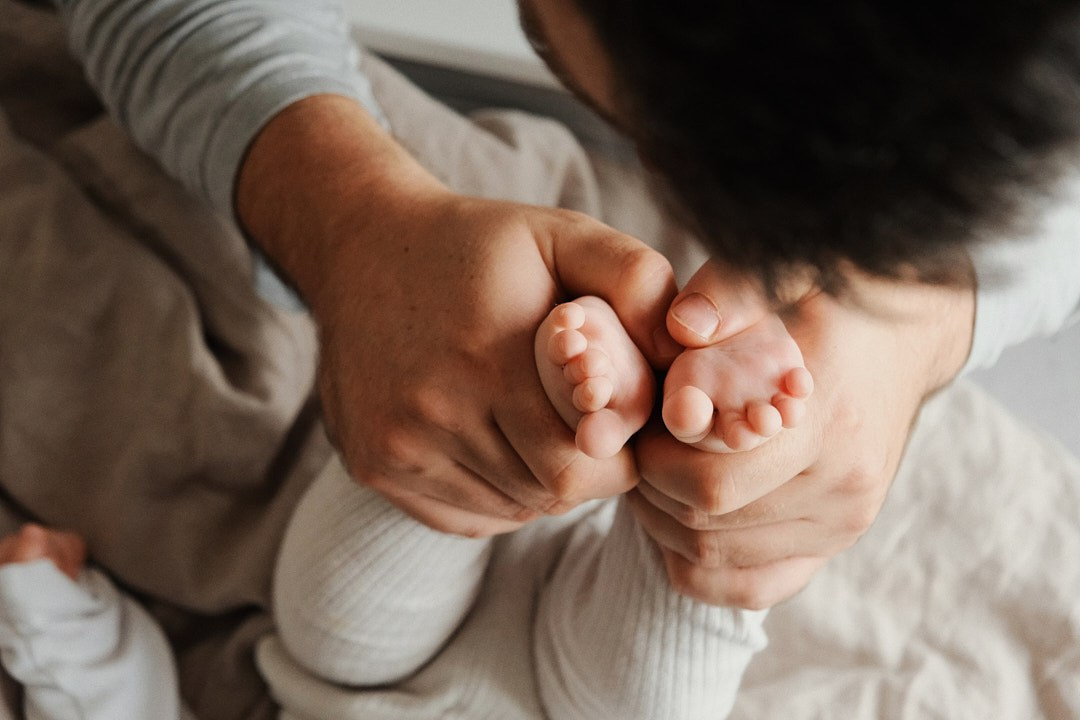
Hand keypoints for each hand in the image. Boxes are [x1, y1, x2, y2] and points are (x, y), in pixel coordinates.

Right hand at [237, 96, 676, 535]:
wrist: (362, 248)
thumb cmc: (476, 246)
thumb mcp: (560, 234)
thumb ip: (633, 278)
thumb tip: (684, 345)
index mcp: (490, 354)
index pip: (588, 459)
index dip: (618, 448)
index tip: (614, 418)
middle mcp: (435, 410)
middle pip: (550, 491)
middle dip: (585, 469)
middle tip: (585, 428)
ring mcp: (398, 445)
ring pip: (511, 508)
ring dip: (539, 483)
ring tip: (537, 428)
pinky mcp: (374, 467)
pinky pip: (466, 515)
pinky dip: (496, 495)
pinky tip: (494, 444)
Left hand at [630, 268, 974, 607]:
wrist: (900, 339)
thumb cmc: (827, 304)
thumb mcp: (783, 275)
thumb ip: (728, 293)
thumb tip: (679, 327)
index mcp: (827, 426)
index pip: (713, 483)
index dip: (655, 459)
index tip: (642, 422)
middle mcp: (843, 489)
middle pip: (706, 525)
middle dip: (652, 488)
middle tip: (639, 447)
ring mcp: (842, 525)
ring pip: (716, 559)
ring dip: (665, 523)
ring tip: (656, 472)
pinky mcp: (834, 545)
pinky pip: (749, 589)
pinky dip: (699, 566)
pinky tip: (682, 519)